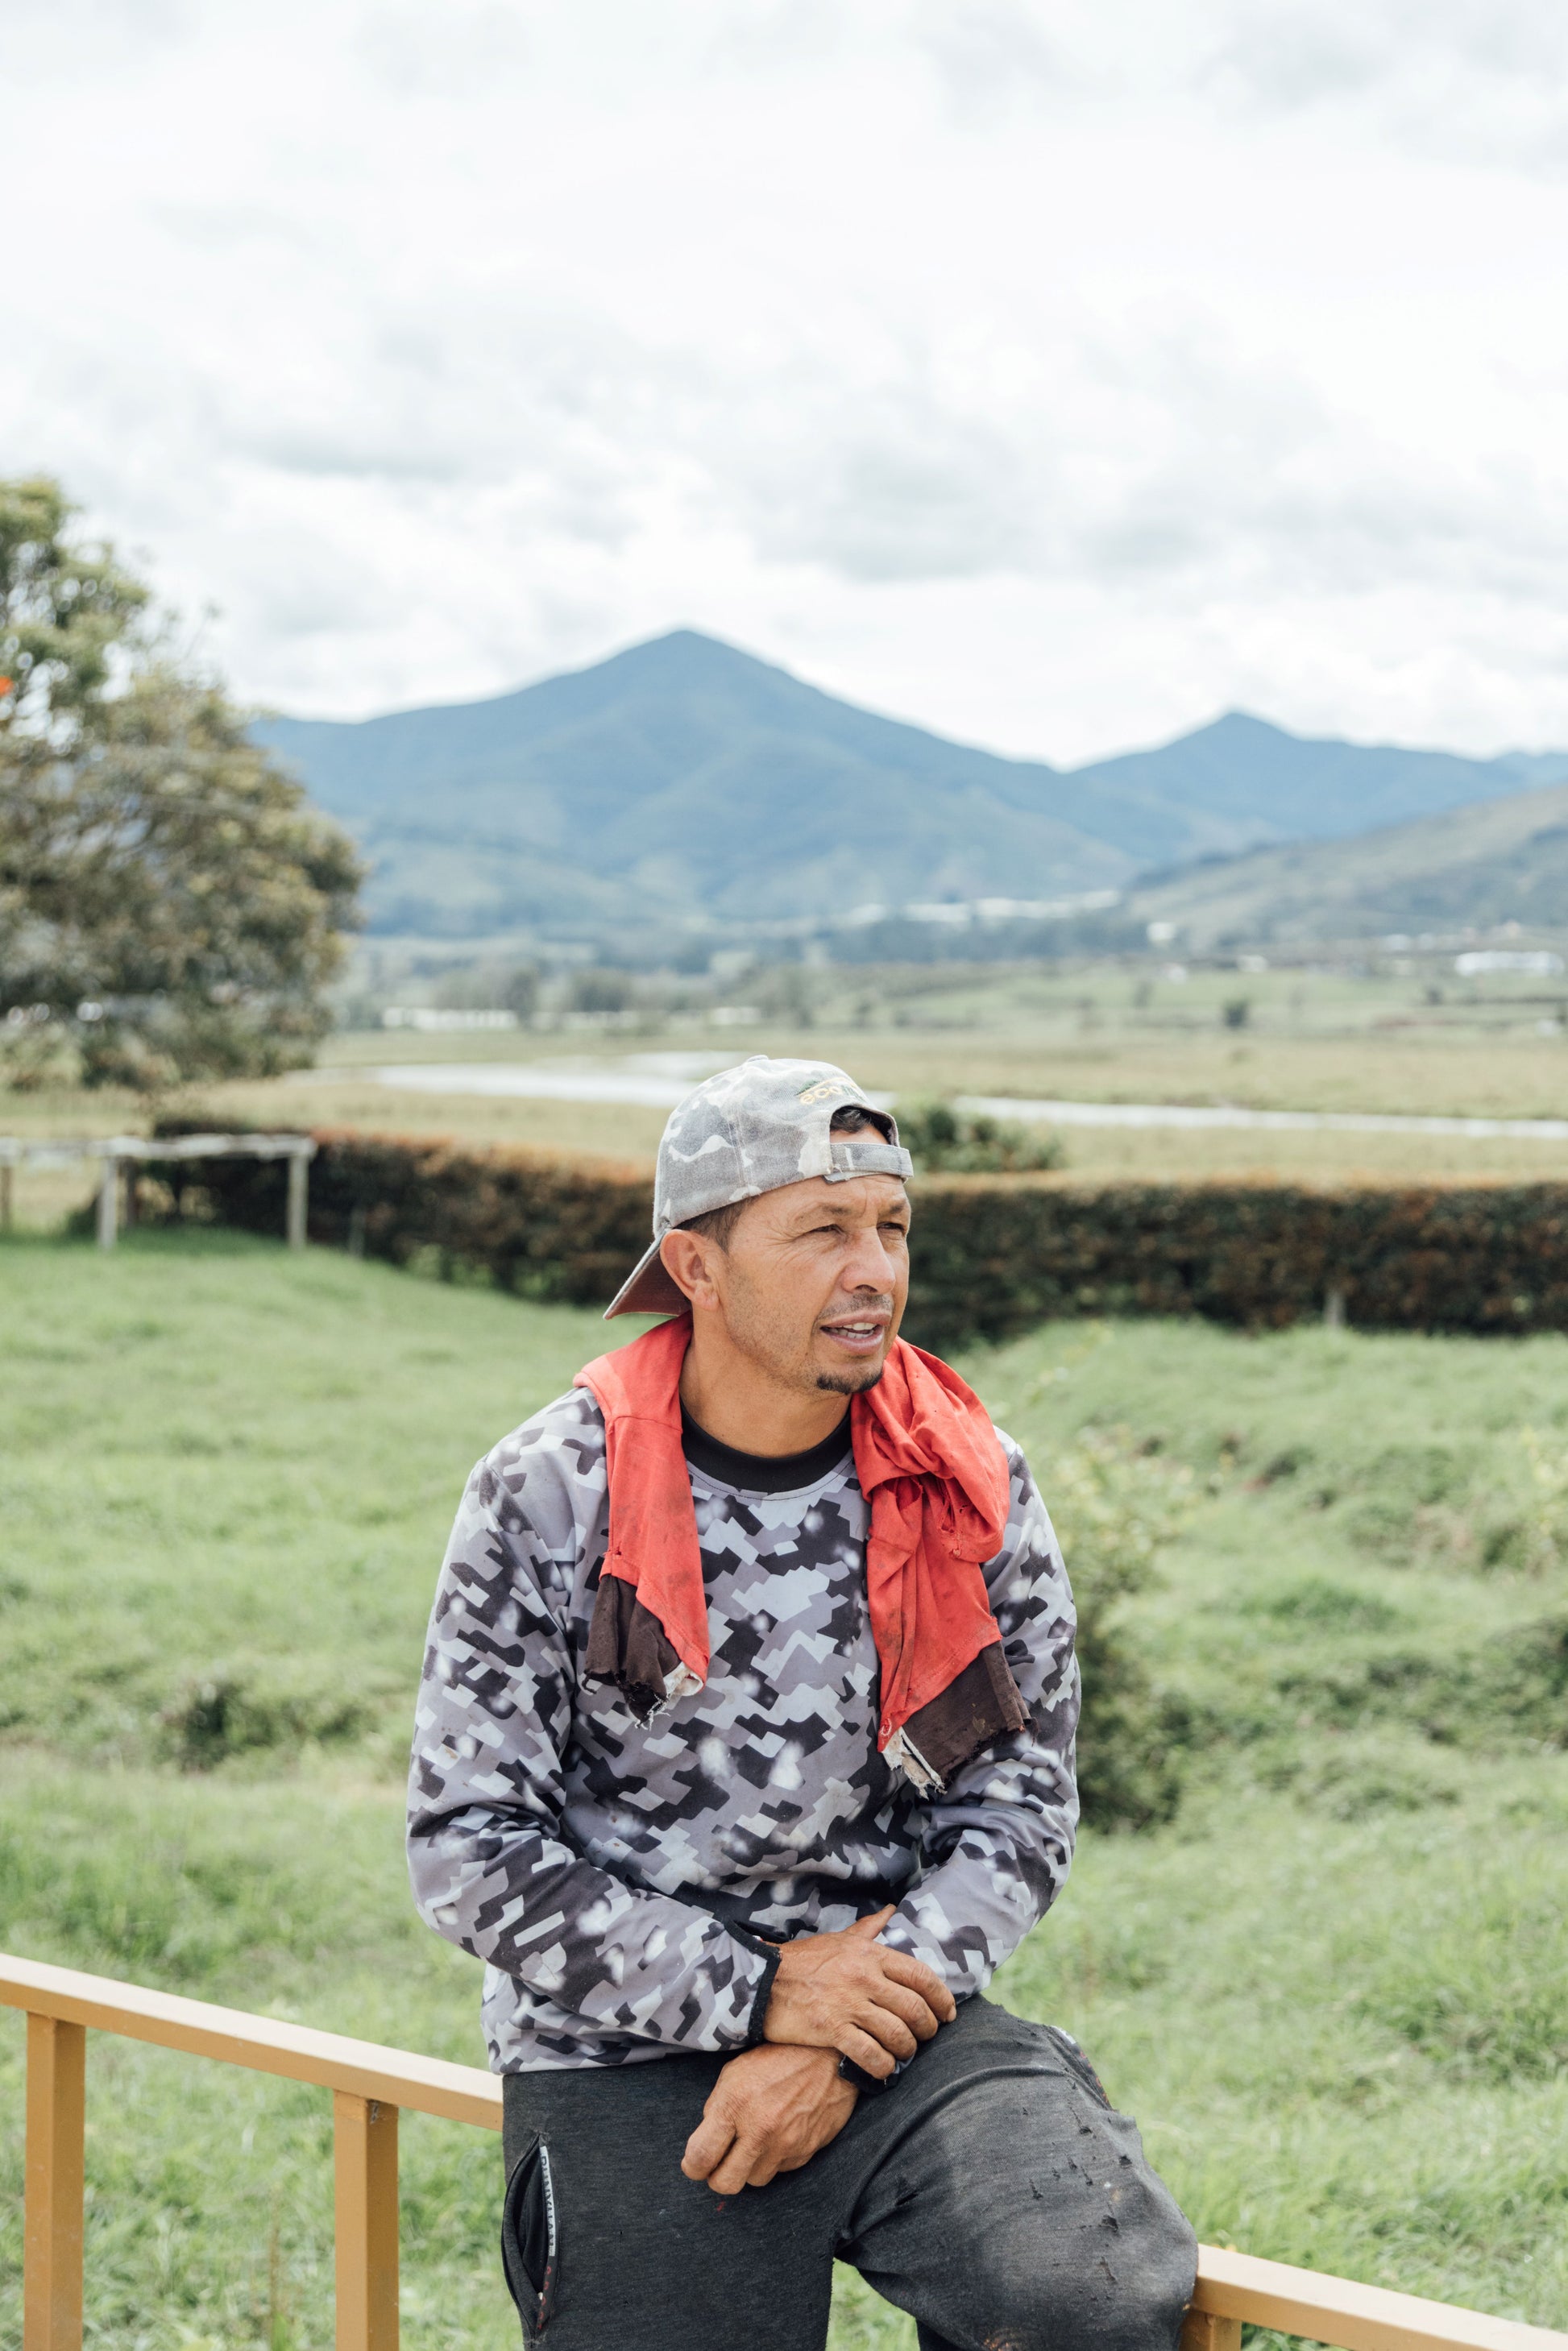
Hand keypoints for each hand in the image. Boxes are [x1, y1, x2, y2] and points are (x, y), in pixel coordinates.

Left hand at [680, 2044, 857, 2192]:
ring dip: (748, 2167)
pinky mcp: (805, 2152)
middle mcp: (760, 2129)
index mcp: (735, 2103)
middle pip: (725, 2183)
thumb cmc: (778, 2056)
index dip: (692, 2166)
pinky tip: (778, 2135)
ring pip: (754, 2180)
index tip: (694, 2162)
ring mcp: (785, 2144)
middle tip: (719, 2163)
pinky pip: (780, 2170)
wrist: (831, 2056)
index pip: (701, 2156)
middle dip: (716, 2177)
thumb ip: (718, 2106)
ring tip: (754, 2141)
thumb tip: (708, 2138)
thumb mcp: (737, 2070)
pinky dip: (774, 2159)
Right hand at [763, 1904, 955, 2079]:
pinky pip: (870, 2055)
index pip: (921, 1976)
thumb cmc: (803, 1960)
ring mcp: (848, 2003)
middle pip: (914, 2008)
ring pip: (897, 2034)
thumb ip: (868, 1929)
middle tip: (925, 2038)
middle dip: (928, 2028)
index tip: (948, 2014)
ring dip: (906, 2050)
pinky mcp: (831, 2029)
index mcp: (870, 1954)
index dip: (942, 1998)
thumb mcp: (838, 1939)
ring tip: (903, 2054)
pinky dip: (882, 2067)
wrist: (762, 1980)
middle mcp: (864, 1977)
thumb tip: (891, 1912)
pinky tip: (882, 2070)